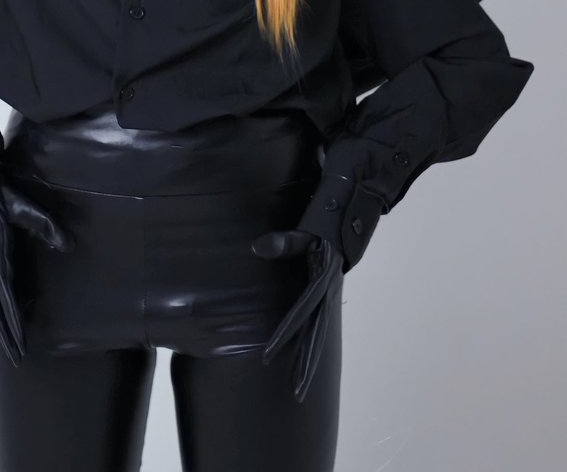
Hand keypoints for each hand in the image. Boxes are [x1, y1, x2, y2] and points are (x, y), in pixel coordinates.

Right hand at [0, 155, 74, 366]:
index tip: (20, 348)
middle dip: (7, 334)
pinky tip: (0, 309)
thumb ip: (45, 226)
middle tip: (17, 359)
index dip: (14, 326)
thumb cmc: (0, 194)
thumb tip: (67, 245)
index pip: (7, 301)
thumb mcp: (25, 208)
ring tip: (9, 342)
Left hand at [251, 222, 343, 403]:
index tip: (267, 356)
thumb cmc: (326, 223)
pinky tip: (302, 348)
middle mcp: (326, 294)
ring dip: (309, 356)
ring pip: (317, 332)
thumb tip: (257, 248)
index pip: (300, 316)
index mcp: (322, 283)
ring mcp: (328, 295)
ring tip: (299, 383)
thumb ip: (284, 242)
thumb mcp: (305, 231)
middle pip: (314, 336)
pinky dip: (310, 337)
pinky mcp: (326, 291)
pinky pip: (316, 320)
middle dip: (305, 364)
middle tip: (296, 393)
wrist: (352, 215)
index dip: (284, 336)